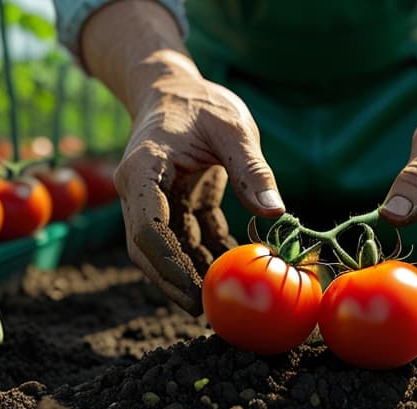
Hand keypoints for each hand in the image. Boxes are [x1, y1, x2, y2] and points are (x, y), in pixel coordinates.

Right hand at [114, 52, 284, 314]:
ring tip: (224, 299)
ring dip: (192, 273)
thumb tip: (276, 213)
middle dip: (174, 282)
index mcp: (144, 171)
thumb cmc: (203, 101)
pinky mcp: (173, 203)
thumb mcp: (233, 128)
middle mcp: (140, 190)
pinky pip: (187, 237)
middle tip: (207, 312)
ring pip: (167, 248)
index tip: (194, 293)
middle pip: (149, 249)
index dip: (169, 266)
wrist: (176, 87)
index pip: (148, 229)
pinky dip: (207, 254)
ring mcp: (154, 199)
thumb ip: (252, 169)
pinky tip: (233, 271)